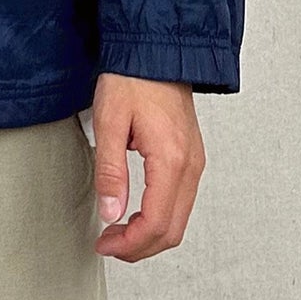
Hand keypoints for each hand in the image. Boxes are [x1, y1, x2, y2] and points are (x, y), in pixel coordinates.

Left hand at [86, 74, 204, 261]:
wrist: (157, 52)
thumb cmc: (132, 80)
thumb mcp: (110, 123)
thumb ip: (110, 172)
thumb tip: (110, 213)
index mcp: (171, 160)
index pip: (157, 223)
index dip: (130, 243)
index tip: (105, 245)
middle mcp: (191, 165)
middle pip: (173, 230)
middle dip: (140, 247)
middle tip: (109, 245)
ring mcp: (195, 162)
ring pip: (179, 220)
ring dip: (149, 234)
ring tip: (118, 232)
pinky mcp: (191, 158)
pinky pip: (181, 202)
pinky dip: (159, 218)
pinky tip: (136, 214)